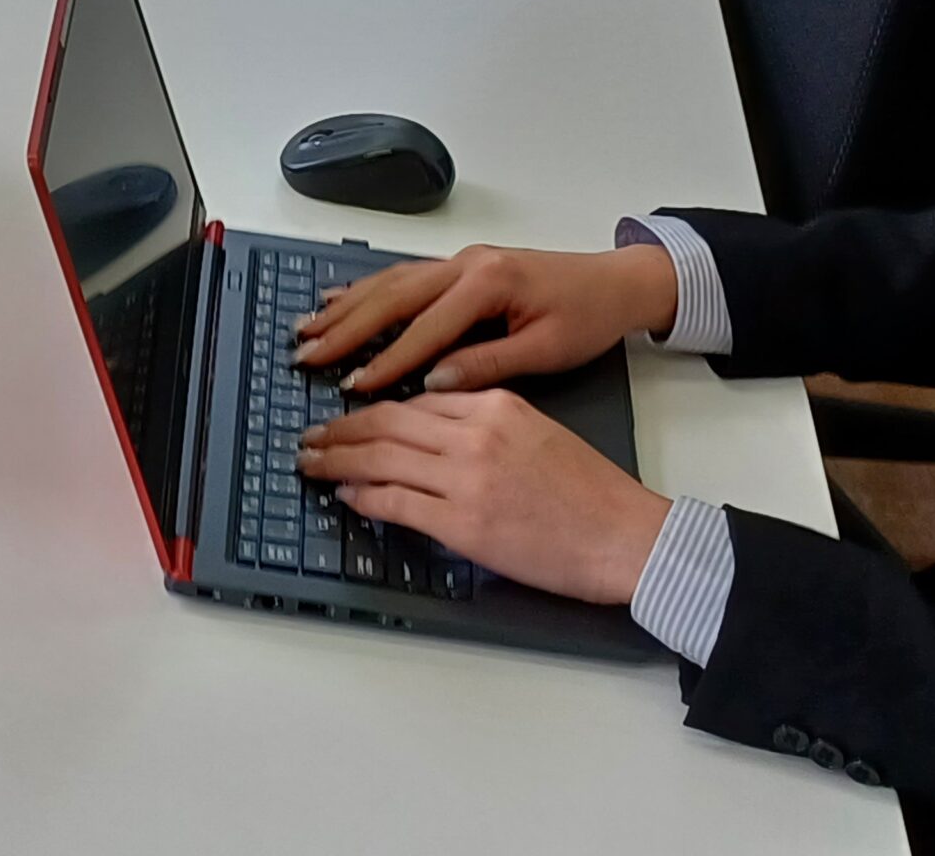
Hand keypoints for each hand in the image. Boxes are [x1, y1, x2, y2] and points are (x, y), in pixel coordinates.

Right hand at [293, 242, 676, 394]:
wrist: (616, 282)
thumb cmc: (587, 317)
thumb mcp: (547, 350)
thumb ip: (488, 364)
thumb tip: (434, 383)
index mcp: (489, 283)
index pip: (426, 328)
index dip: (388, 360)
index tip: (354, 387)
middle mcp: (467, 265)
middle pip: (394, 296)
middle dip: (347, 326)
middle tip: (306, 353)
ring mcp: (461, 261)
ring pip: (392, 281)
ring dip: (347, 305)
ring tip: (308, 326)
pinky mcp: (462, 265)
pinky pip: (404, 276)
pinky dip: (368, 289)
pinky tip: (341, 299)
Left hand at [298, 391, 671, 603]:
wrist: (624, 534)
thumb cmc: (591, 492)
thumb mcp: (536, 432)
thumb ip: (484, 423)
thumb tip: (432, 433)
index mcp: (495, 405)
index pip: (414, 399)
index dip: (370, 407)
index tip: (346, 413)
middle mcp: (475, 434)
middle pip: (386, 422)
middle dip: (339, 429)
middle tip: (309, 436)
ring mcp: (467, 479)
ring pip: (381, 458)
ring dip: (338, 460)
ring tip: (311, 462)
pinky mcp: (464, 524)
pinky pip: (397, 503)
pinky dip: (364, 497)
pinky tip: (346, 496)